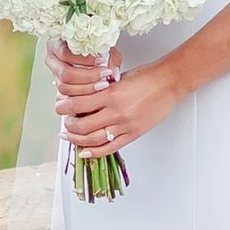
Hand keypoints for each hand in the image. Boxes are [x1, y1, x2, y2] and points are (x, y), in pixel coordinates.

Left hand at [54, 46, 177, 162]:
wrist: (169, 83)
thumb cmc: (146, 77)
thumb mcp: (118, 77)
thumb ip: (101, 90)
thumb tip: (82, 97)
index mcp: (110, 94)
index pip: (78, 104)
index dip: (64, 107)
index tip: (60, 106)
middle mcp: (116, 112)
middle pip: (81, 125)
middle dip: (68, 125)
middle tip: (64, 121)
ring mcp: (124, 126)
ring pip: (92, 140)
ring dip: (77, 140)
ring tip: (70, 135)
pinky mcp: (133, 134)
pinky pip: (109, 148)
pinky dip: (94, 152)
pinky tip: (84, 151)